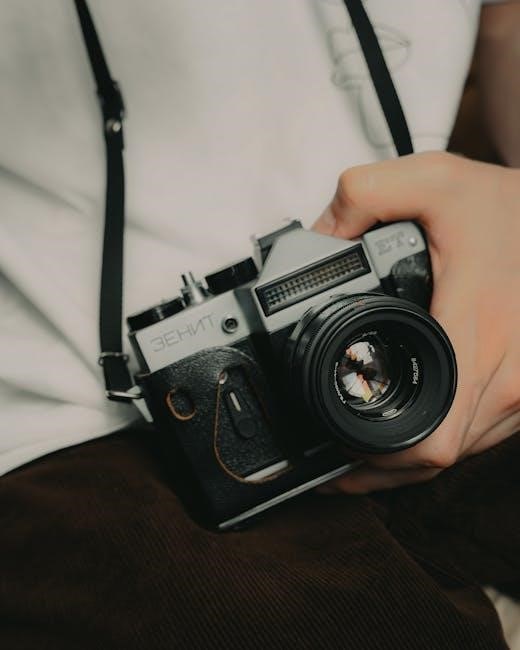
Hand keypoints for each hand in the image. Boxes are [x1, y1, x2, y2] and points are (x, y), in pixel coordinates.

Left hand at [313, 151, 519, 492]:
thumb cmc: (506, 208)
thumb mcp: (432, 180)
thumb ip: (364, 196)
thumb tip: (317, 238)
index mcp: (477, 332)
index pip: (429, 437)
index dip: (377, 459)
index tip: (336, 449)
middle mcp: (507, 373)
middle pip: (436, 458)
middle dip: (381, 466)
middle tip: (334, 456)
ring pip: (459, 453)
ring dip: (409, 459)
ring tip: (361, 450)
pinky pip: (480, 436)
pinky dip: (440, 438)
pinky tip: (410, 428)